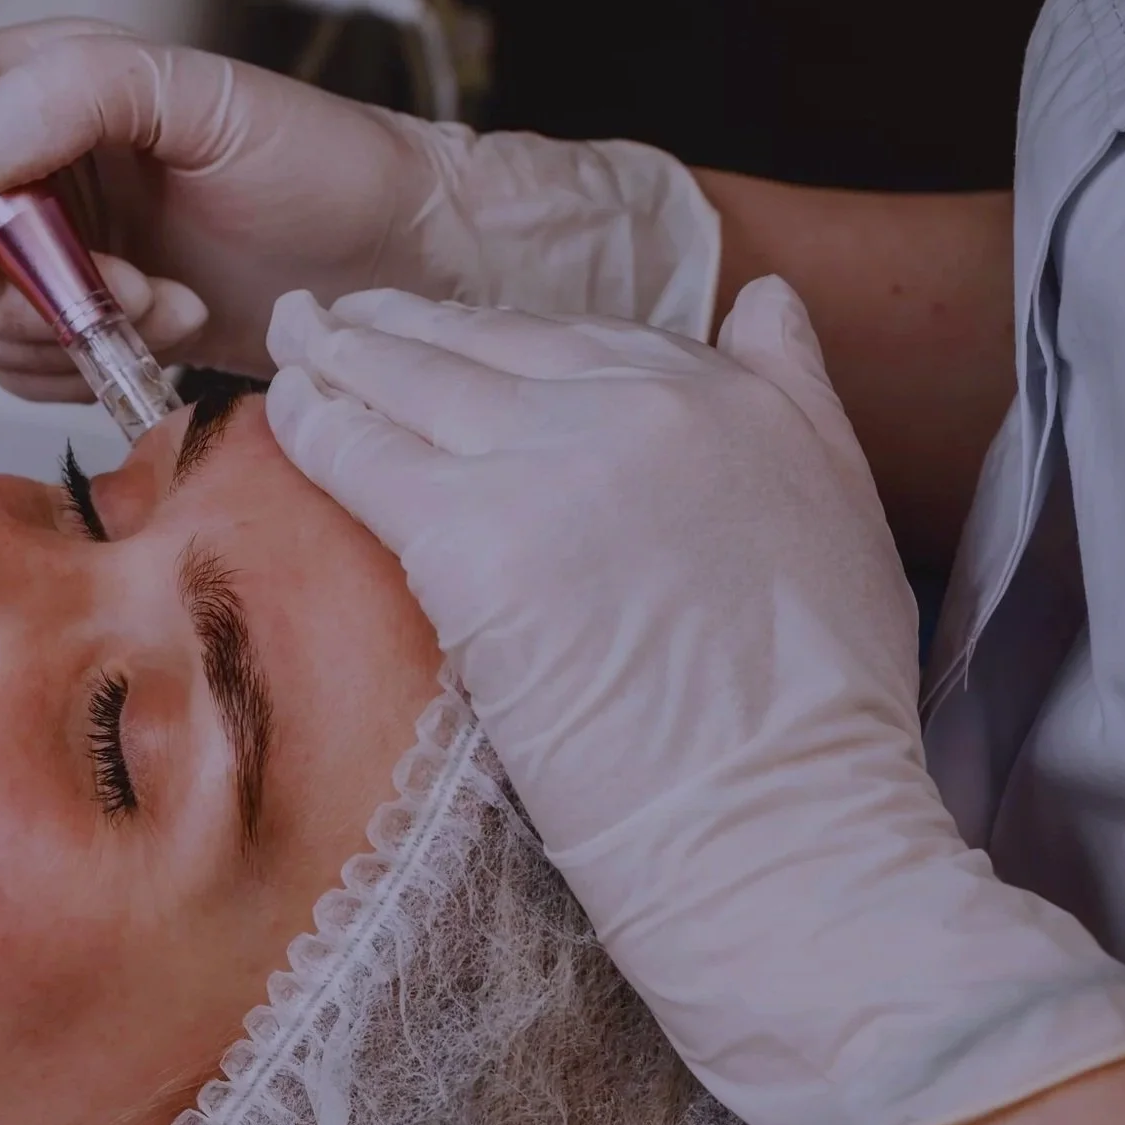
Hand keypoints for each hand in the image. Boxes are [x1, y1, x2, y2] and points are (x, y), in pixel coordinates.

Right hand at [0, 19, 721, 400]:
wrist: (396, 267)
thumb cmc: (327, 166)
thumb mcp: (211, 98)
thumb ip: (77, 91)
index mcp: (32, 81)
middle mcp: (23, 161)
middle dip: (10, 288)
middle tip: (113, 288)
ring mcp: (43, 246)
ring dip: (61, 332)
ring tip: (164, 302)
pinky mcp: (72, 318)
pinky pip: (17, 368)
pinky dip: (84, 367)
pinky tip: (165, 333)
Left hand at [265, 280, 1124, 1124]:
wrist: (783, 825)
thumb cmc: (819, 713)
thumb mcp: (845, 509)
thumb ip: (796, 389)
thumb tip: (763, 299)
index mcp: (725, 393)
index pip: (569, 339)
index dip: (488, 338)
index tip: (435, 335)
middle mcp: (637, 403)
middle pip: (481, 346)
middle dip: (396, 329)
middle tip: (329, 321)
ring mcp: (551, 462)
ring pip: (412, 382)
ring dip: (338, 358)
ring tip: (291, 343)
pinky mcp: (474, 534)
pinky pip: (365, 454)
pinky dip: (314, 425)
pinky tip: (279, 412)